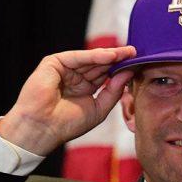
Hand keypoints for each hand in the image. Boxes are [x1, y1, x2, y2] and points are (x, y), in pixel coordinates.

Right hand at [0, 47, 135, 154]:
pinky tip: (110, 56)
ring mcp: (64, 69)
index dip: (120, 70)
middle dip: (118, 59)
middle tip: (136, 53)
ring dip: (109, 55)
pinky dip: (93, 56)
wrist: (43, 129)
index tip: (138, 65)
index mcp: (84, 88)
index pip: (105, 75)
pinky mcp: (54, 63)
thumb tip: (128, 73)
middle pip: (99, 64)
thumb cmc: (67, 124)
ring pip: (90, 59)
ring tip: (127, 53)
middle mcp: (75, 77)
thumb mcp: (99, 108)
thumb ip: (114, 91)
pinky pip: (77, 57)